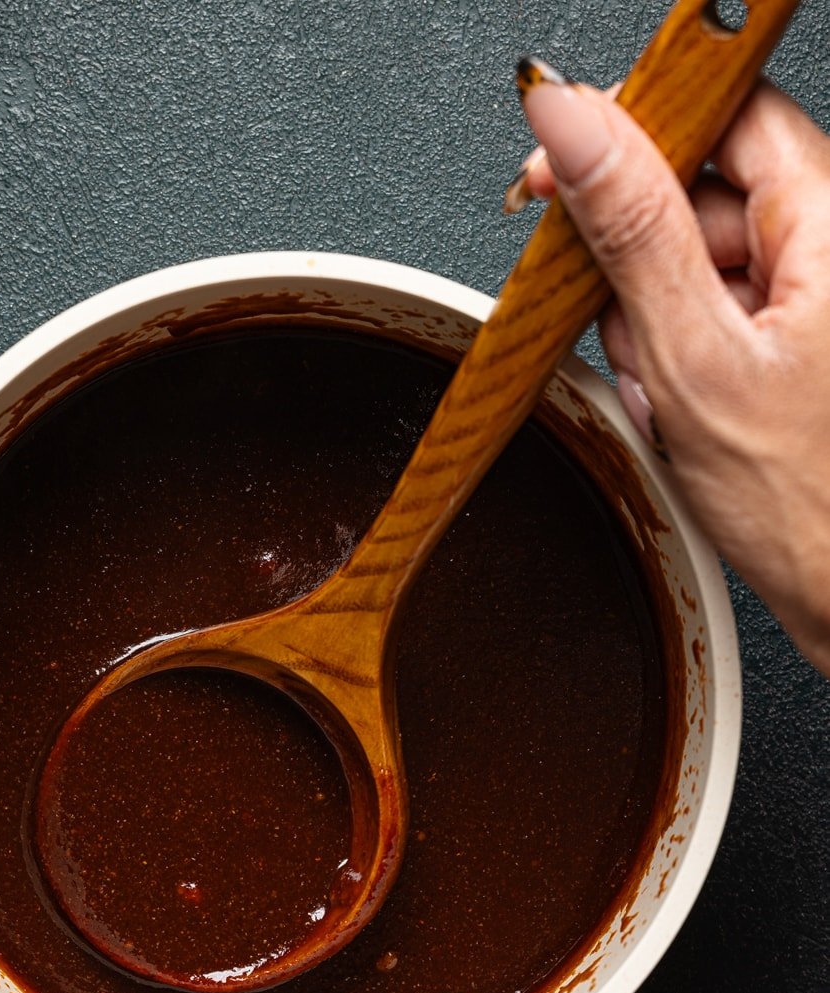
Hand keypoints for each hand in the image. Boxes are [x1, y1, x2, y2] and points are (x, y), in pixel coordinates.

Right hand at [513, 66, 829, 676]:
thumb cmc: (816, 506)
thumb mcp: (700, 360)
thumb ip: (633, 231)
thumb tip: (575, 122)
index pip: (721, 112)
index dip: (632, 133)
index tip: (563, 169)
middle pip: (699, 194)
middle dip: (640, 267)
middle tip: (637, 336)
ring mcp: (814, 298)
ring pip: (695, 266)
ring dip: (655, 330)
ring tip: (673, 398)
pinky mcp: (795, 344)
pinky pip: (712, 320)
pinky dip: (679, 364)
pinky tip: (685, 413)